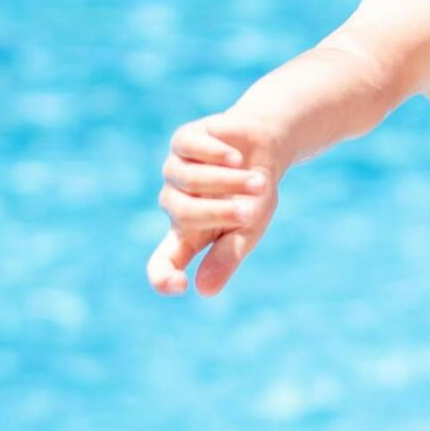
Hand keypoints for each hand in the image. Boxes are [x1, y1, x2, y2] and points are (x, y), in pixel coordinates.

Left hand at [147, 114, 281, 297]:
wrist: (266, 146)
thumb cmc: (255, 195)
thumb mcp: (248, 230)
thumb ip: (227, 257)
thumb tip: (204, 290)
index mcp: (187, 234)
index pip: (163, 262)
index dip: (164, 276)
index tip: (180, 285)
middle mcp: (175, 203)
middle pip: (183, 213)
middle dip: (221, 211)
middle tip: (252, 211)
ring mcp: (175, 170)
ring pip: (188, 179)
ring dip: (228, 182)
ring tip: (259, 182)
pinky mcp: (182, 140)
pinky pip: (190, 149)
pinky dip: (216, 156)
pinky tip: (237, 159)